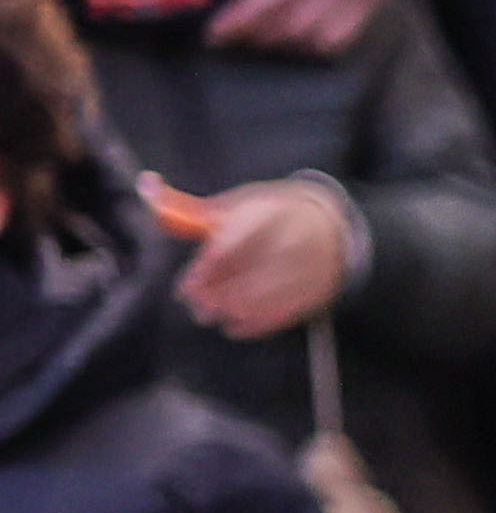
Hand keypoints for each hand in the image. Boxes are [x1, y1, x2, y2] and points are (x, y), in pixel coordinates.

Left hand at [153, 178, 357, 337]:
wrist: (331, 226)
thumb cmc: (271, 213)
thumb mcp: (237, 204)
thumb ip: (192, 208)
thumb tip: (147, 186)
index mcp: (267, 215)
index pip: (231, 249)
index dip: (204, 273)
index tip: (185, 288)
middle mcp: (290, 243)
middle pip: (246, 278)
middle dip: (215, 297)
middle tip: (194, 306)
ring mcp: (306, 271)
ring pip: (263, 300)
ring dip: (231, 312)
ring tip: (211, 315)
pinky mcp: (314, 292)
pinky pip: (282, 314)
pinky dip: (255, 325)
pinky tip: (234, 326)